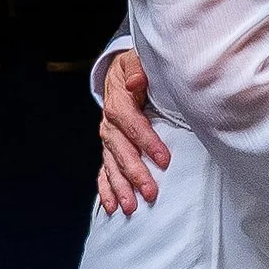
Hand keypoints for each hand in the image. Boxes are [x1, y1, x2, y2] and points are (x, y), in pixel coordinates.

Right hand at [97, 49, 170, 214]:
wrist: (119, 75)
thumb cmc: (134, 70)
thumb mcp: (135, 61)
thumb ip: (137, 68)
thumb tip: (136, 81)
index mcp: (118, 103)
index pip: (132, 124)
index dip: (147, 142)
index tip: (164, 159)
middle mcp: (109, 125)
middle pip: (121, 151)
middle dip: (135, 173)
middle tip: (150, 191)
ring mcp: (108, 140)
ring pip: (112, 166)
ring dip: (120, 188)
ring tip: (130, 207)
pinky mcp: (108, 151)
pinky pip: (104, 173)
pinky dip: (106, 191)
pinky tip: (112, 207)